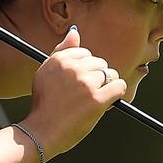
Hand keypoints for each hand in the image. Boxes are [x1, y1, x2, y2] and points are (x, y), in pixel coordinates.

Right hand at [20, 26, 126, 158]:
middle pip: (99, 62)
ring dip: (107, 86)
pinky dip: (117, 93)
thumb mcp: (45, 72)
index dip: (84, 68)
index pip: (85, 53)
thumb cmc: (43, 104)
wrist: (42, 131)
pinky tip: (108, 100)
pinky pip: (119, 87)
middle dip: (96, 77)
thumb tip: (75, 32)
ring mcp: (86, 83)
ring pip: (111, 74)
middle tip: (85, 93)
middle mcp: (73, 68)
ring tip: (94, 98)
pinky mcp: (97, 99)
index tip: (78, 81)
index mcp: (59, 60)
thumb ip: (61, 51)